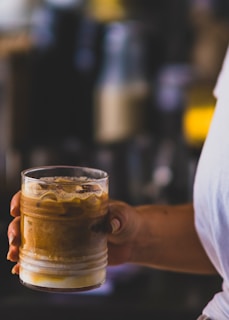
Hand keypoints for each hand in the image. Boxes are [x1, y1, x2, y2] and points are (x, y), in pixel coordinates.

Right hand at [6, 192, 140, 273]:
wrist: (133, 239)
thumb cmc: (127, 219)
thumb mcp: (123, 215)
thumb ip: (118, 217)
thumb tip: (110, 225)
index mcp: (72, 201)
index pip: (42, 194)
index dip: (23, 199)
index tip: (16, 208)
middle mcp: (63, 216)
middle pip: (30, 218)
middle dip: (16, 227)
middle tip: (14, 240)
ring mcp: (64, 234)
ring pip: (32, 237)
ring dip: (18, 246)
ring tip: (14, 257)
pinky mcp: (68, 252)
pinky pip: (44, 256)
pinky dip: (30, 263)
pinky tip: (21, 270)